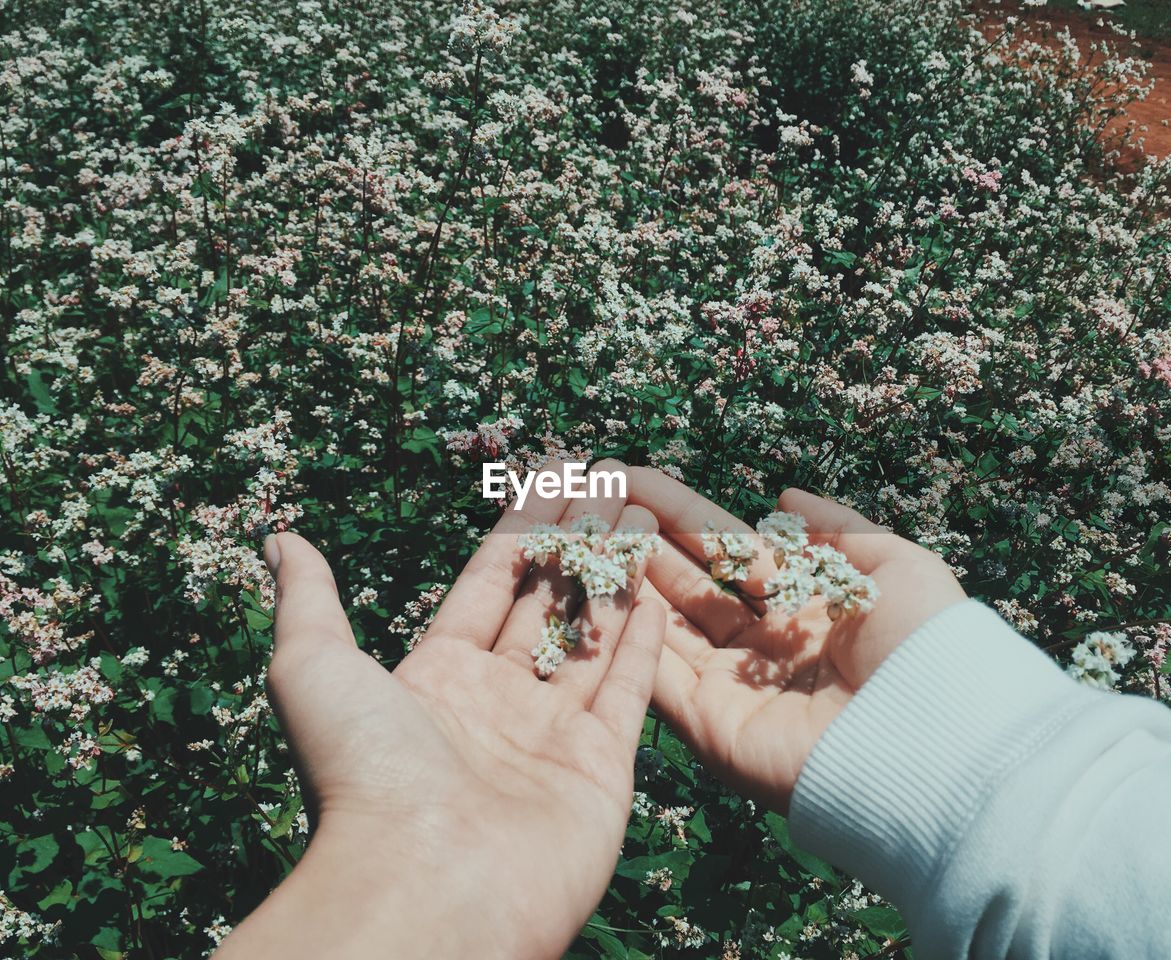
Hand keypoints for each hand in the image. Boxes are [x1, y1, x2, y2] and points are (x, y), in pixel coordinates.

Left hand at [216, 472, 662, 959]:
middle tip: (609, 484)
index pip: (489, 584)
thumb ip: (310, 600)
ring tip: (643, 517)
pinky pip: (627, 694)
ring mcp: (552, 737)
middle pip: (547, 604)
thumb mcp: (315, 669)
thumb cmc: (364, 773)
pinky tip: (657, 594)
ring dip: (617, 579)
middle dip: (577, 543)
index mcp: (436, 678)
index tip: (553, 476)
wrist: (425, 883)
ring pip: (593, 641)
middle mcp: (496, 704)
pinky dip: (644, 646)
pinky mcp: (601, 769)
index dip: (522, 527)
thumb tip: (280, 540)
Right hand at [626, 468, 966, 811]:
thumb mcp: (895, 566)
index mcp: (803, 602)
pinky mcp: (716, 728)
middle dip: (641, 542)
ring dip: (626, 583)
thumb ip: (840, 526)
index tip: (631, 478)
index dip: (680, 513)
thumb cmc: (924, 646)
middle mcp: (763, 645)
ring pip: (666, 626)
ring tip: (584, 534)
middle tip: (592, 500)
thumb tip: (786, 494)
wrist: (933, 735)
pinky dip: (630, 639)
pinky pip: (661, 678)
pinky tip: (597, 595)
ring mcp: (735, 687)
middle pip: (688, 584)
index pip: (727, 548)